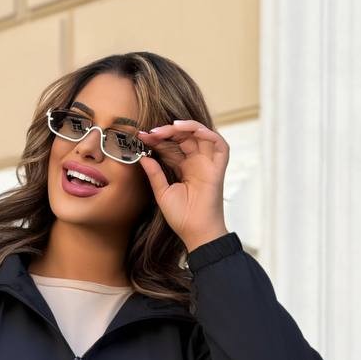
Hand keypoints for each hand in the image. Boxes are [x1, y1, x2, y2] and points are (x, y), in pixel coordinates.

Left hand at [137, 118, 229, 249]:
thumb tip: (143, 156)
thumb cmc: (181, 216)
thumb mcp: (162, 192)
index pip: (172, 146)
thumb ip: (154, 173)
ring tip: (168, 128)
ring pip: (200, 136)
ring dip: (185, 127)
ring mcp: (208, 164)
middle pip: (184, 138)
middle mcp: (197, 163)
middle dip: (167, 132)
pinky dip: (206, 133)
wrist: (195, 232)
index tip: (142, 137)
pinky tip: (188, 130)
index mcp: (184, 168)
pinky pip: (219, 144)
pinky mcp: (218, 168)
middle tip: (151, 133)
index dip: (158, 140)